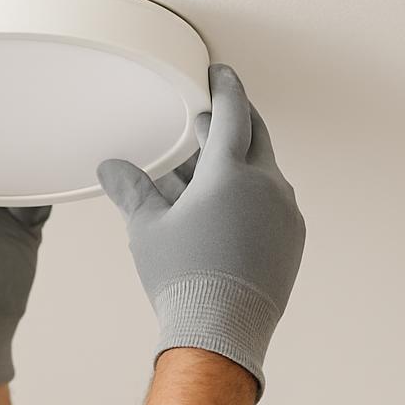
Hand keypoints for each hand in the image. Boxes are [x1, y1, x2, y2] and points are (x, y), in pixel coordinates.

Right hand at [97, 62, 305, 401]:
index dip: (225, 88)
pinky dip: (250, 193)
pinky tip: (227, 208)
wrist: (220, 331)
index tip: (220, 73)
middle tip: (214, 114)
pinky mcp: (292, 240)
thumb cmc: (183, 278)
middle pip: (256, 136)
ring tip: (209, 170)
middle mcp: (267, 186)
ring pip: (263, 171)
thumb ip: (133, 190)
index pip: (233, 113)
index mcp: (231, 173)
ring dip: (238, 162)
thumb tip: (112, 168)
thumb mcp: (148, 229)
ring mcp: (285, 214)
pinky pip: (272, 202)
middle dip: (235, 120)